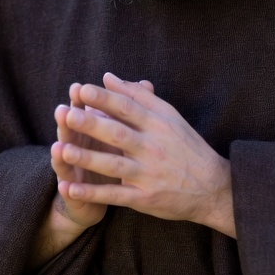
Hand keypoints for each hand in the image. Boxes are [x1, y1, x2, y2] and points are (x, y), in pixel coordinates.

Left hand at [56, 72, 235, 237]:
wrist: (213, 187)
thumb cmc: (186, 146)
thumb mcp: (168, 117)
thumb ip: (138, 96)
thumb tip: (108, 77)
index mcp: (159, 124)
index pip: (128, 108)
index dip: (104, 99)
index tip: (81, 90)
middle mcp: (154, 148)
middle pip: (118, 133)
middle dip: (91, 124)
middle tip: (65, 113)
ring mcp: (149, 174)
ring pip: (113, 165)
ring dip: (86, 158)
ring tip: (61, 150)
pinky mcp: (145, 198)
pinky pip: (115, 195)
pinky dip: (91, 192)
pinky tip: (69, 187)